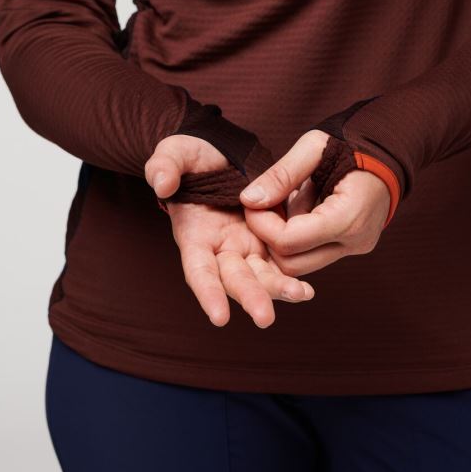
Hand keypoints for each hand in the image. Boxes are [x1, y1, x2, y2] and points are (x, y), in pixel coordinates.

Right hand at [145, 135, 314, 327]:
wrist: (223, 155)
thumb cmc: (193, 157)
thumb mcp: (176, 153)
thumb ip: (164, 166)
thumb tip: (163, 185)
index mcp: (195, 235)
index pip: (199, 269)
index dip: (207, 292)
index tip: (219, 317)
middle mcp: (221, 249)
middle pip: (235, 279)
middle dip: (250, 298)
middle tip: (266, 318)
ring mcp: (247, 247)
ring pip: (262, 276)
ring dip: (279, 290)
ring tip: (302, 295)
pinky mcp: (269, 240)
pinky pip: (281, 263)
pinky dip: (293, 277)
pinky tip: (308, 289)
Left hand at [239, 130, 389, 275]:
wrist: (388, 151)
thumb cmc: (352, 143)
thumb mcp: (313, 147)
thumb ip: (281, 175)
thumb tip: (249, 200)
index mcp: (349, 217)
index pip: (288, 242)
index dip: (261, 225)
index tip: (252, 202)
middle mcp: (355, 241)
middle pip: (291, 264)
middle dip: (268, 237)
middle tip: (262, 207)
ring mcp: (355, 248)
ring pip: (301, 265)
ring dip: (282, 239)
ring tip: (285, 205)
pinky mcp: (352, 248)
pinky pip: (313, 255)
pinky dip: (298, 238)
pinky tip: (299, 209)